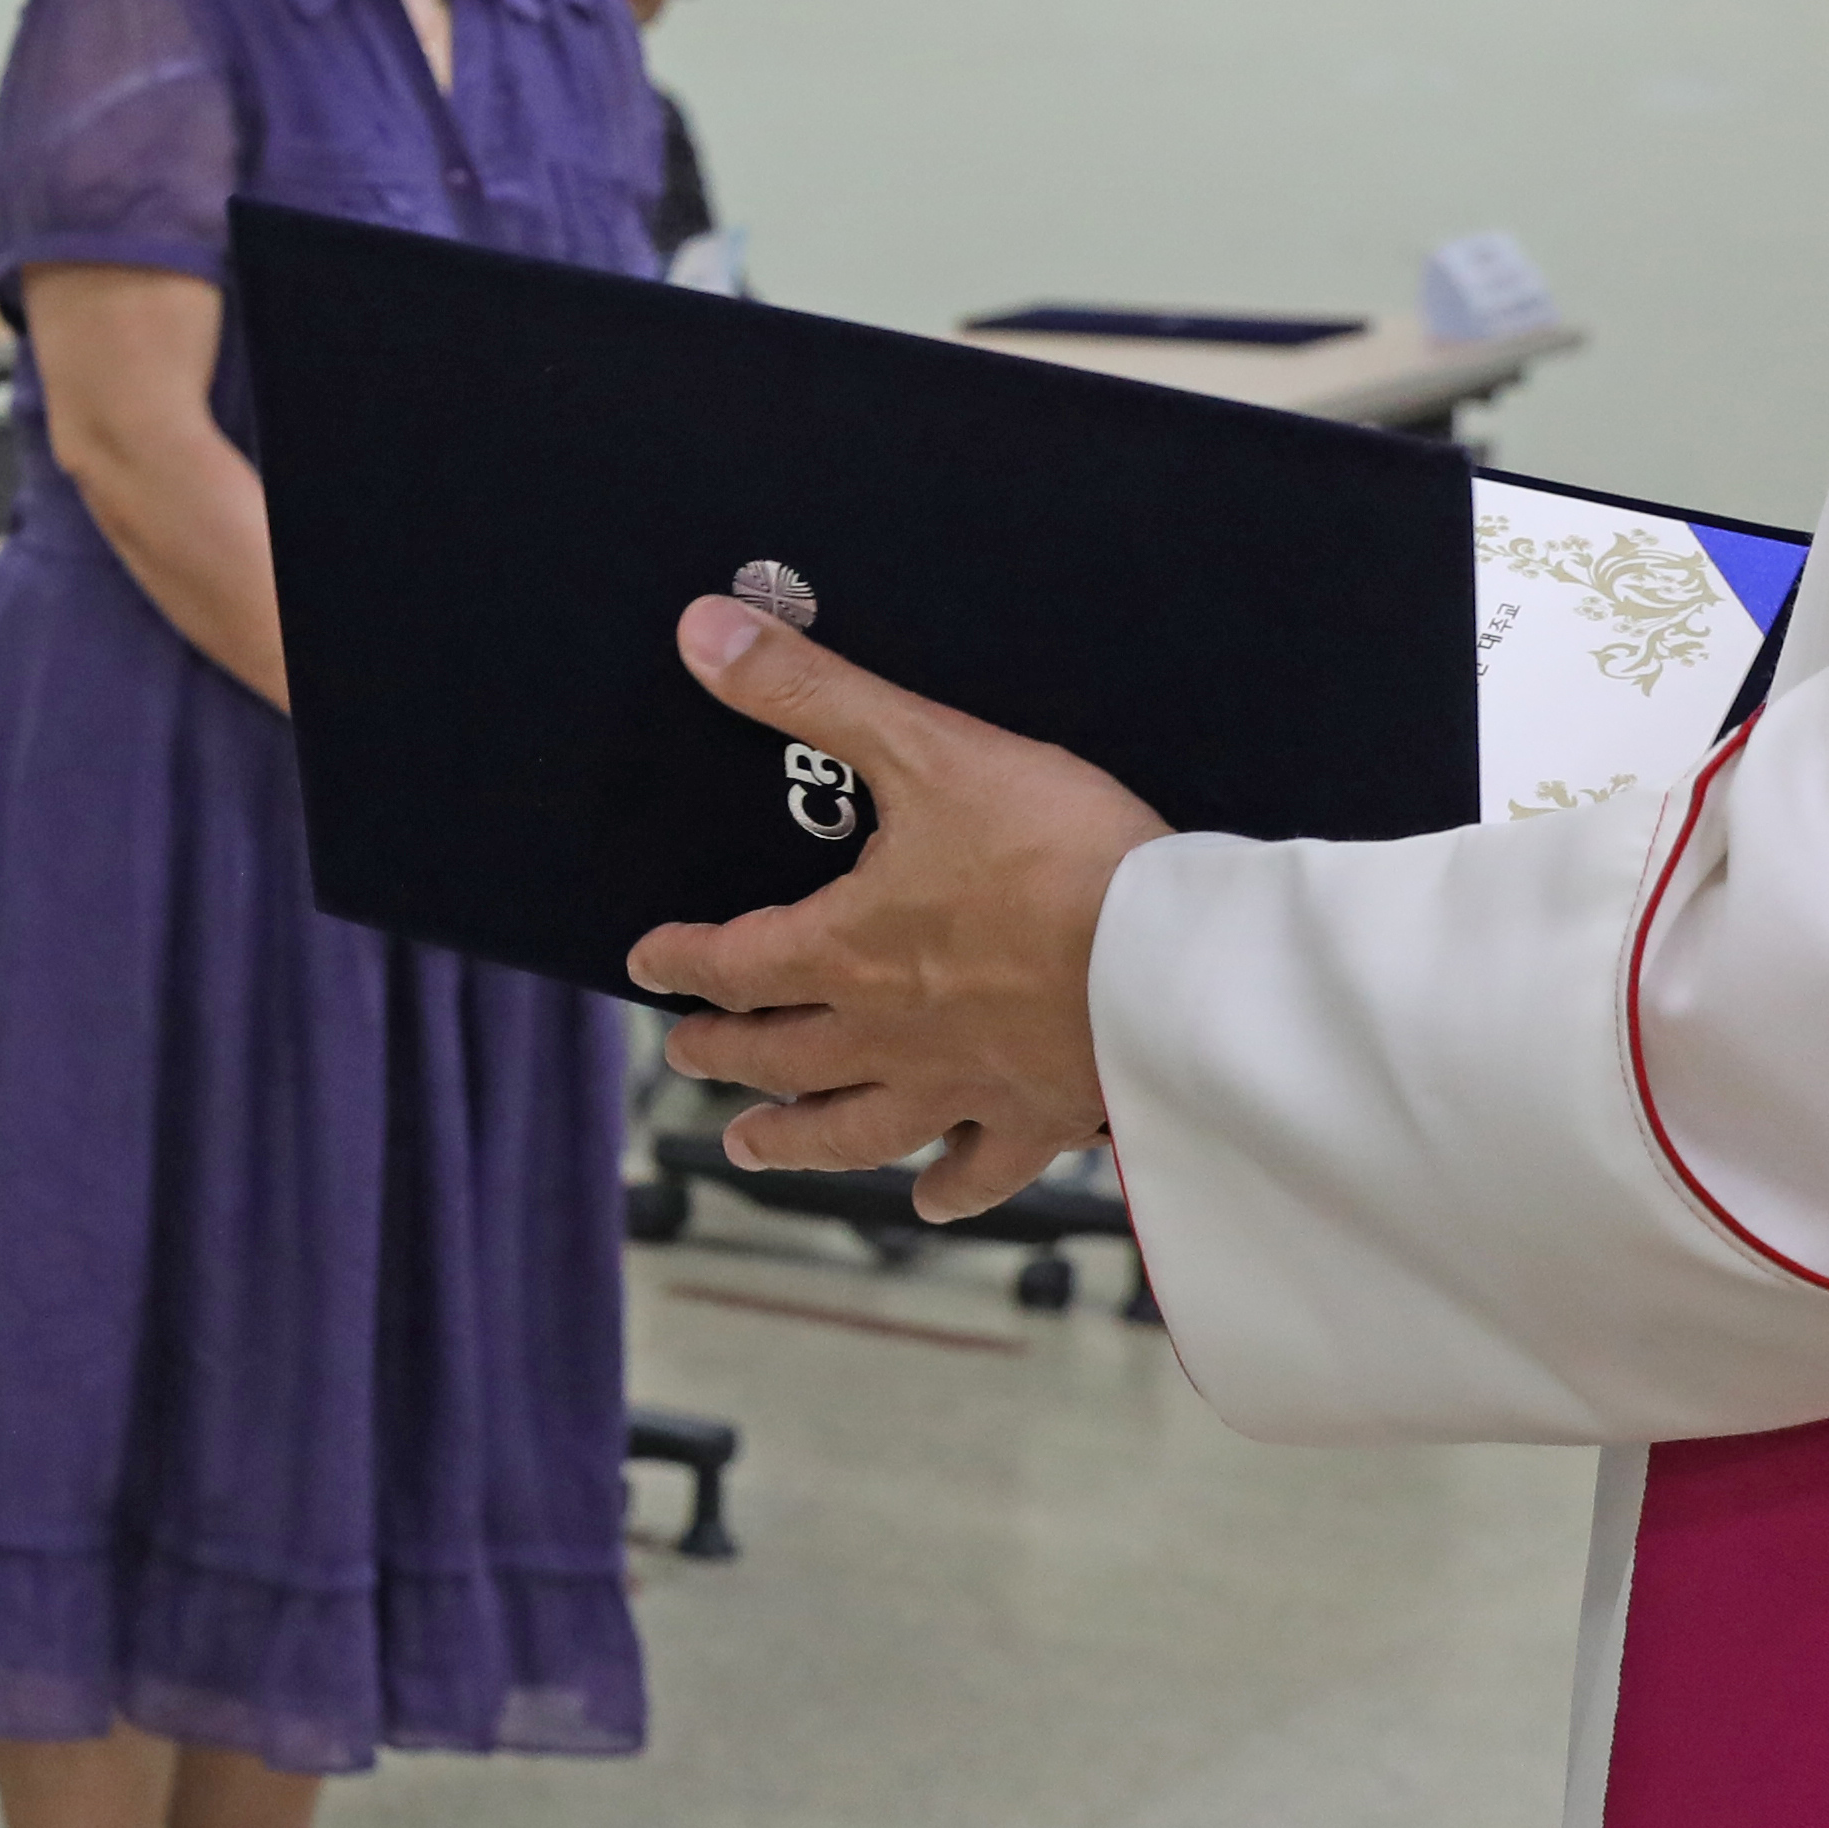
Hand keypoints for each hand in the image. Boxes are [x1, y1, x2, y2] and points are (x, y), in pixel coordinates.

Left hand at [627, 595, 1174, 1221]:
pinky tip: (931, 1197)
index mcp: (848, 951)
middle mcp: (889, 1035)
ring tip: (749, 1144)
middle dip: (724, 1054)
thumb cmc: (1058, 853)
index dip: (681, 962)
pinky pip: (983, 1167)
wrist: (1180, 961)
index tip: (648, 966)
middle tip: (686, 1060)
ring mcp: (966, 1085)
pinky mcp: (1045, 1116)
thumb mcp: (924, 747)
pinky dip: (951, 1187)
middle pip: (779, 1055)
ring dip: (795, 1136)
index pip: (734, 963)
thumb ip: (808, 692)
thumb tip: (701, 630)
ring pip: (854, 1128)